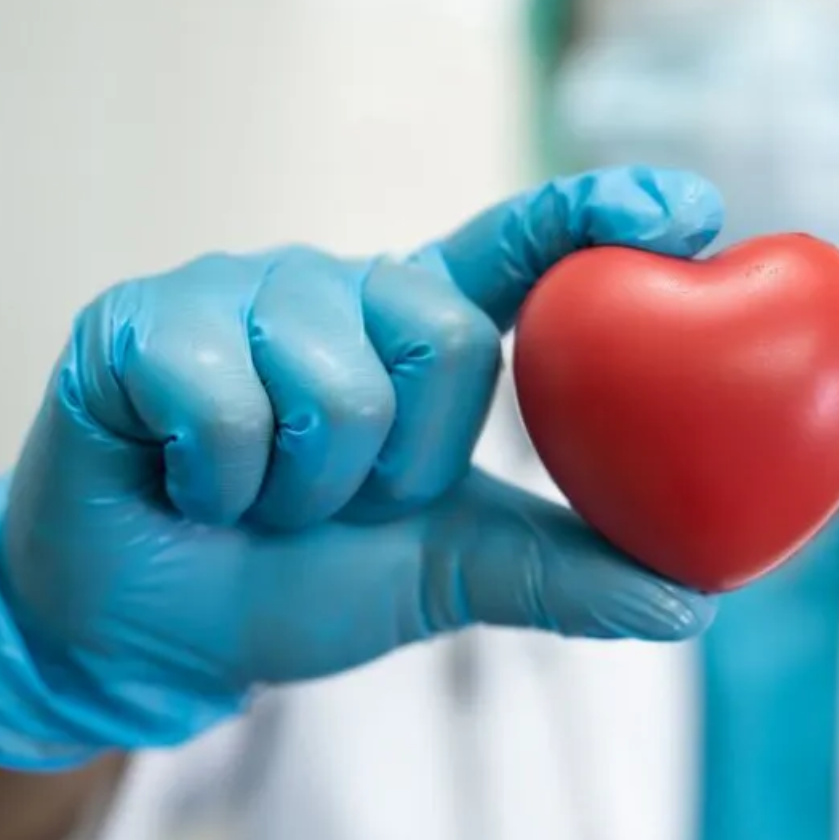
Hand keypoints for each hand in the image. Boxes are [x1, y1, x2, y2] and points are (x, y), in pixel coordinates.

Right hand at [0, 167, 722, 771]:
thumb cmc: (305, 578)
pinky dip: (221, 487)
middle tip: (343, 499)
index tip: (693, 211)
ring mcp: (243, 289)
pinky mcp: (146, 318)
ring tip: (261, 496)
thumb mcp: (449, 572)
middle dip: (403, 464)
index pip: (522, 244)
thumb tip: (690, 606)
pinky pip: (228, 409)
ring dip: (307, 489)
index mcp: (421, 323)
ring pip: (337, 384)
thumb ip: (561, 573)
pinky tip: (191, 485)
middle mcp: (343, 285)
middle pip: (445, 336)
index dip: (602, 214)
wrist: (156, 627)